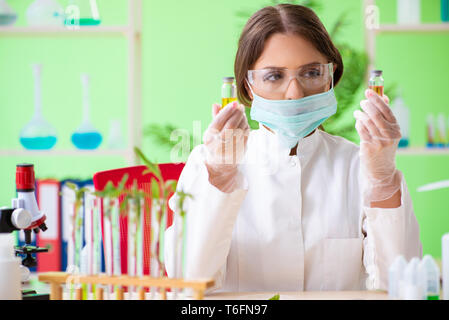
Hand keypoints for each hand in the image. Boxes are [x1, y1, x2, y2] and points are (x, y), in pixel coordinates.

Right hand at [203, 101, 249, 192]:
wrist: (221, 165)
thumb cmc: (215, 143)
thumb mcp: (211, 132)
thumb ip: (215, 117)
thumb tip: (216, 104)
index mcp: (209, 138)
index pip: (218, 122)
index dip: (227, 111)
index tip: (234, 103)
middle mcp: (218, 145)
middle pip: (230, 126)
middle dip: (237, 114)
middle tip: (240, 107)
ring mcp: (230, 150)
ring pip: (240, 130)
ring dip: (243, 119)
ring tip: (241, 114)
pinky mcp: (240, 151)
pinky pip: (246, 135)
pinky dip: (246, 126)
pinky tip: (244, 123)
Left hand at [354, 89, 401, 203]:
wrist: (381, 169)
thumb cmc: (384, 147)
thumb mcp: (389, 132)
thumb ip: (385, 116)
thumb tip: (383, 96)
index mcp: (396, 129)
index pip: (387, 110)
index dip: (377, 99)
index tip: (369, 91)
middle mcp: (390, 135)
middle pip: (376, 114)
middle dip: (368, 105)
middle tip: (362, 102)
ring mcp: (380, 141)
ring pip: (367, 121)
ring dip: (360, 114)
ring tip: (357, 112)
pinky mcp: (369, 147)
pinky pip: (361, 130)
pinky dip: (358, 124)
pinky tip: (358, 122)